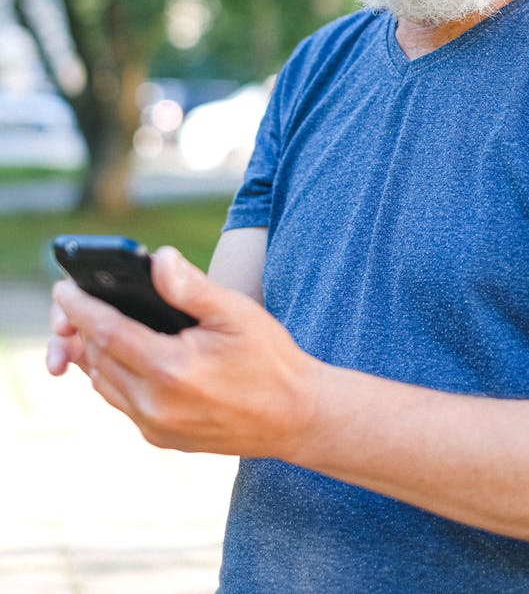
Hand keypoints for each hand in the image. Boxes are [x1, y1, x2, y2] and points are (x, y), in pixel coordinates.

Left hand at [46, 246, 317, 457]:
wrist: (294, 416)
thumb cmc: (269, 358)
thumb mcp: (236, 312)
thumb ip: (193, 287)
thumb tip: (158, 259)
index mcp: (171, 369)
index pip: (107, 332)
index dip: (80, 307)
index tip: (63, 287)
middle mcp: (155, 404)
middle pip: (99, 358)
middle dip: (82, 327)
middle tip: (75, 300)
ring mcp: (156, 426)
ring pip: (105, 383)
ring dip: (95, 353)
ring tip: (91, 324)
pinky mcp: (162, 439)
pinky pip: (122, 402)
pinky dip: (113, 376)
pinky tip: (121, 356)